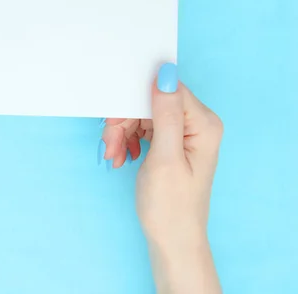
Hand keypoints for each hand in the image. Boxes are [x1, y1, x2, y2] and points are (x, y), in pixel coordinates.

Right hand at [101, 63, 222, 292]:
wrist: (171, 240)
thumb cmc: (171, 205)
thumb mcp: (165, 157)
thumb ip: (165, 114)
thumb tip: (165, 73)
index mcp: (203, 124)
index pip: (165, 91)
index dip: (135, 101)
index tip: (115, 122)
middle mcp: (197, 124)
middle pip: (150, 103)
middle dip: (124, 122)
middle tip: (110, 146)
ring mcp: (184, 133)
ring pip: (142, 115)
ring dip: (122, 134)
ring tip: (114, 157)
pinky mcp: (171, 142)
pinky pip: (143, 129)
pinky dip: (127, 141)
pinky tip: (122, 157)